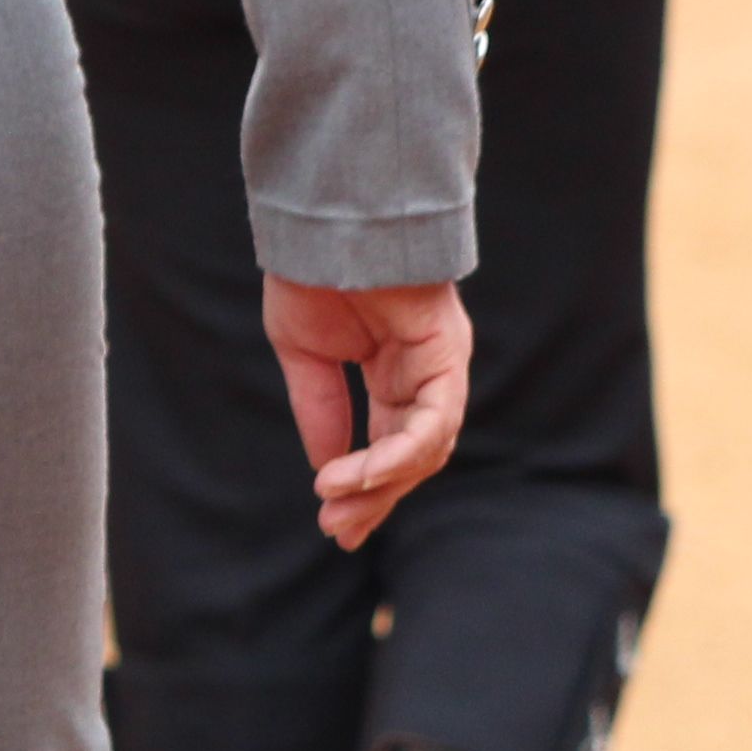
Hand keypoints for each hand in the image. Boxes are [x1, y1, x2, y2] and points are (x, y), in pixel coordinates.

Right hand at [259, 276, 470, 548]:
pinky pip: (432, 421)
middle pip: (414, 456)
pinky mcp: (446, 353)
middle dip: (375, 498)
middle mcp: (426, 373)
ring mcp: (440, 363)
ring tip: (335, 503)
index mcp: (395, 372)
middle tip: (338, 531)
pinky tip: (355, 474)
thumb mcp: (305, 354)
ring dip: (381, 484)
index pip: (391, 445)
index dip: (366, 488)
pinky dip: (396, 454)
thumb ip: (322, 411)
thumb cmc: (312, 272)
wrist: (323, 219)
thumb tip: (329, 470)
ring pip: (426, 447)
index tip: (335, 524)